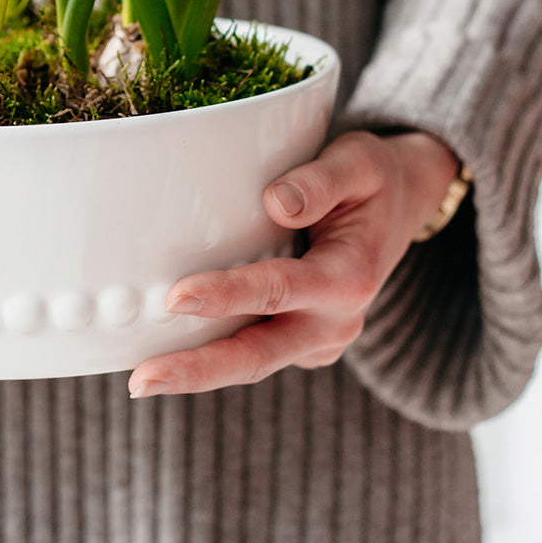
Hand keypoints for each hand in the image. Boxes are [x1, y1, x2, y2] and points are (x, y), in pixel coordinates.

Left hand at [127, 130, 459, 397]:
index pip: (278, 290)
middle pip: (257, 355)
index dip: (227, 295)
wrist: (400, 206)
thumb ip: (321, 180)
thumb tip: (276, 202)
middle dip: (197, 371)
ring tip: (140, 380)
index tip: (176, 297)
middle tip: (141, 381)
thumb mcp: (359, 161)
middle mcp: (335, 322)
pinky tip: (162, 352)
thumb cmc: (371, 179)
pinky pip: (252, 351)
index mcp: (350, 279)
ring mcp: (316, 340)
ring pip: (250, 362)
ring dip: (196, 373)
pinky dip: (209, 355)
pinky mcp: (299, 342)